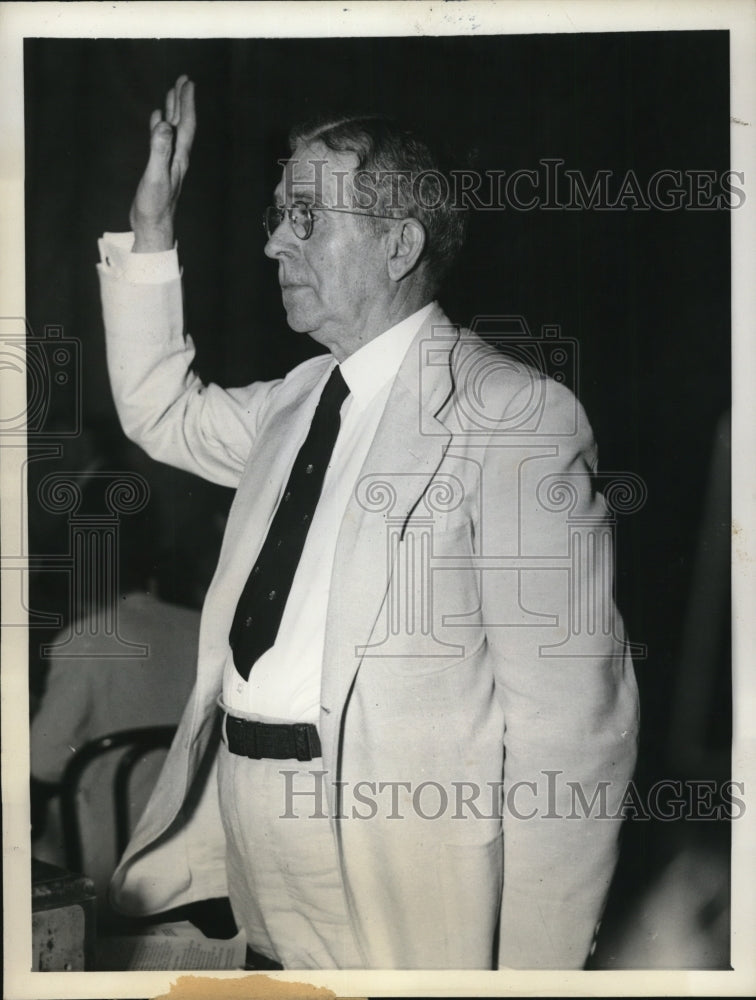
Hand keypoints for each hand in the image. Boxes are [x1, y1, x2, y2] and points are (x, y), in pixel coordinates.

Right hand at [130, 75, 195, 251]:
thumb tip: (164, 125)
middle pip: (183, 123)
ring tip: (172, 94)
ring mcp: (168, 162)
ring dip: (173, 111)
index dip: (187, 103)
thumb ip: (159, 150)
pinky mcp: (159, 167)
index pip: (186, 125)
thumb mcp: (156, 176)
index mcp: (179, 157)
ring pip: (173, 130)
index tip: (187, 83)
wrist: (153, 226)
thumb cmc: (154, 205)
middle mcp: (177, 157)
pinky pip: (161, 140)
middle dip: (183, 101)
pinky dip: (159, 126)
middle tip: (183, 80)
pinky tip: (157, 120)